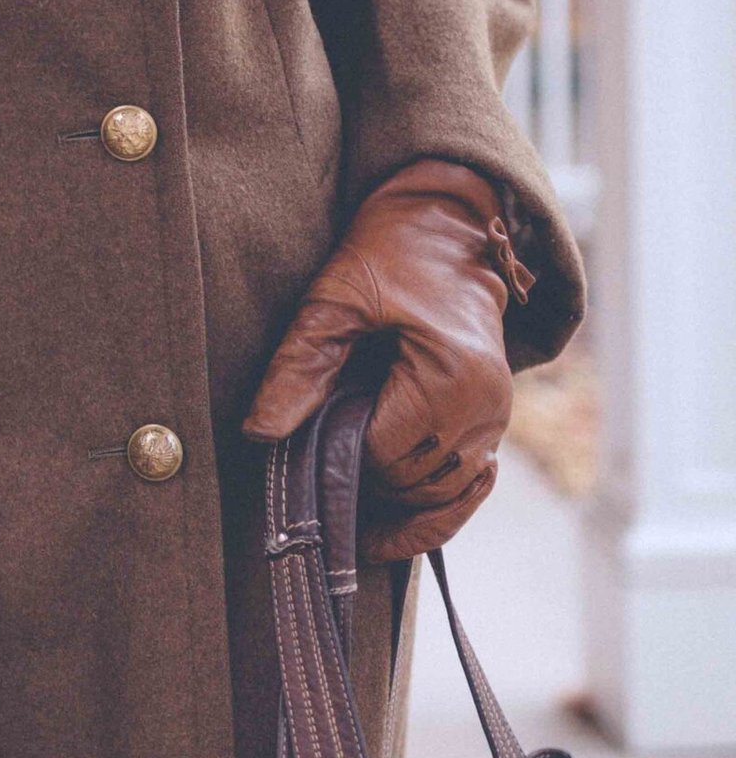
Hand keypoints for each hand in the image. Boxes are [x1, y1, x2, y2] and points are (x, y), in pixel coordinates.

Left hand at [242, 160, 534, 561]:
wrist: (450, 225)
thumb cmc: (391, 252)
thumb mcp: (335, 298)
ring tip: (336, 495)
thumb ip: (299, 367)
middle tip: (310, 462)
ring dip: (390, 498)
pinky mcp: (494, 423)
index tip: (304, 438)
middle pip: (411, 482)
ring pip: (439, 497)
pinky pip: (468, 493)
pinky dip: (430, 516)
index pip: (386, 456)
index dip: (338, 455)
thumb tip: (260, 433)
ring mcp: (496, 420)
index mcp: (452, 375)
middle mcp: (486, 407)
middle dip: (360, 477)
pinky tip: (386, 532)